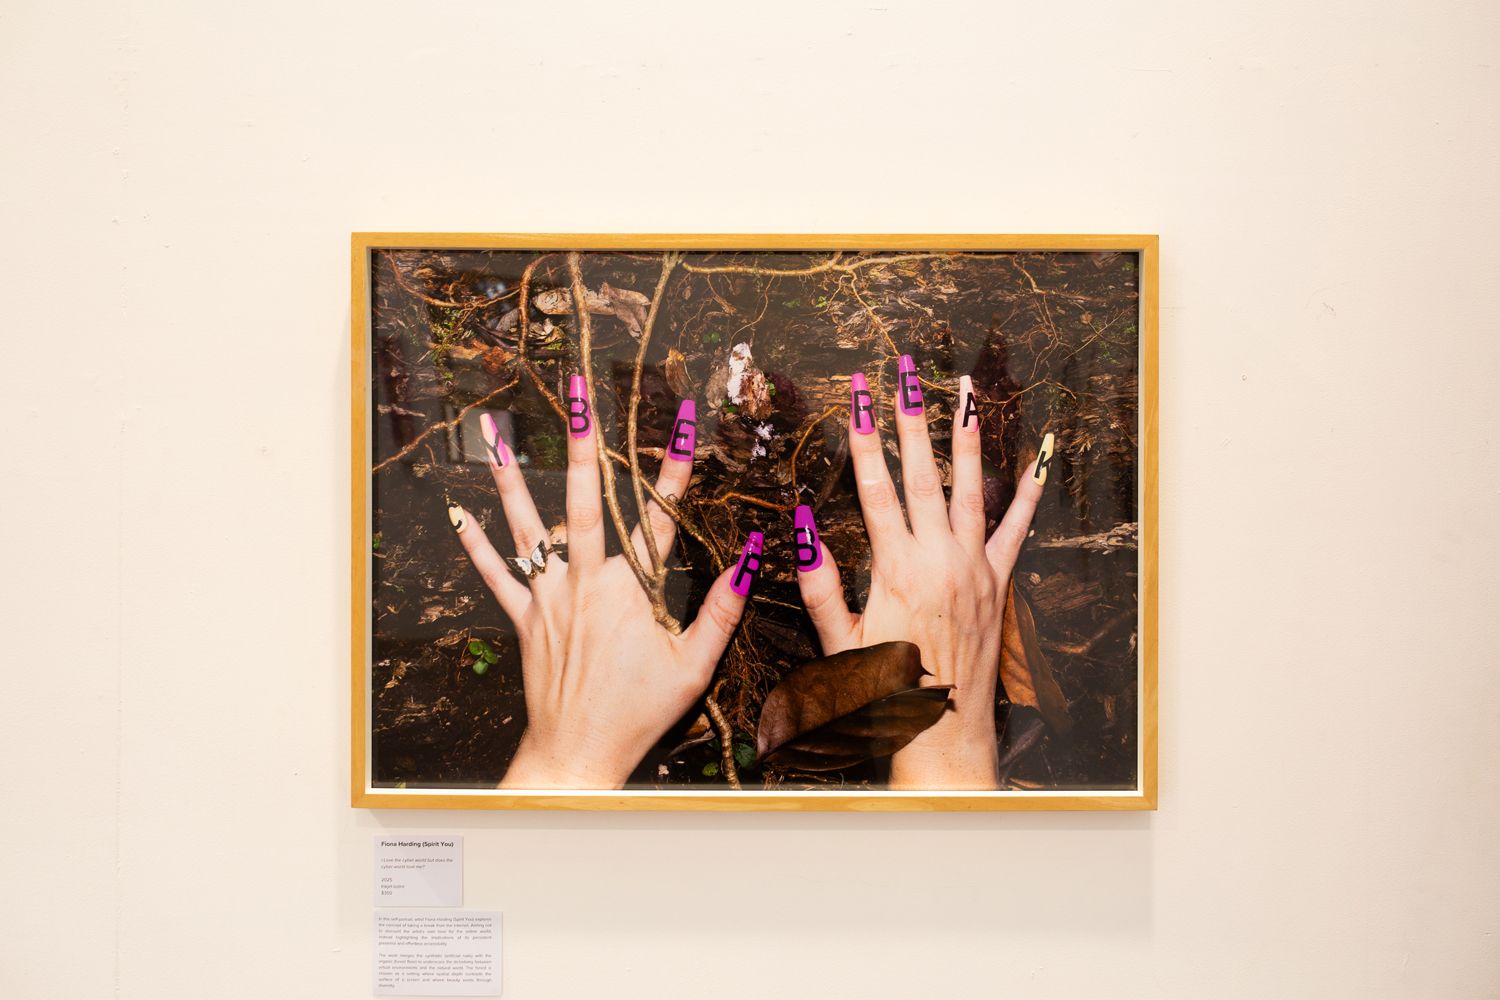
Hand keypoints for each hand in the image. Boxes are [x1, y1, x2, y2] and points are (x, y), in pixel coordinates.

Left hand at [448, 379, 760, 788]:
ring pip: (528, 528)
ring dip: (511, 478)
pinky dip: (476, 545)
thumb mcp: (693, 666)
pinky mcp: (525, 619)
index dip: (673, 470)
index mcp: (630, 593)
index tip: (682, 424)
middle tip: (579, 397)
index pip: (657, 519)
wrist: (578, 754)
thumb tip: (750, 562)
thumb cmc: (639, 713)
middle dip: (586, 446)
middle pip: (587, 504)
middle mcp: (585, 585)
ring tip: (495, 433)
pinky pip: (495, 576)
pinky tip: (458, 512)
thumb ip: (721, 611)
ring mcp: (548, 599)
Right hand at [794, 358, 1051, 788]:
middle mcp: (940, 559)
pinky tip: (1035, 460)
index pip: (877, 491)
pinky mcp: (998, 583)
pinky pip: (1015, 530)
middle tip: (907, 374)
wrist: (942, 734)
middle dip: (912, 421)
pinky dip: (1026, 494)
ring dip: (965, 437)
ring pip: (971, 489)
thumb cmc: (883, 695)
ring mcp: (974, 567)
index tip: (860, 399)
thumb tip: (801, 532)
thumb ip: (822, 588)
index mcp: (897, 570)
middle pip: (924, 476)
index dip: (866, 441)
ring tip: (964, 393)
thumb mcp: (841, 645)